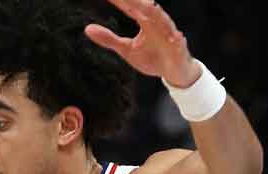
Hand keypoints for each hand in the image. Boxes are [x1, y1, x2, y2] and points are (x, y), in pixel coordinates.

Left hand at [85, 0, 201, 87]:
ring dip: (158, 15)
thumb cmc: (152, 57)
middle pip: (148, 9)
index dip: (120, 1)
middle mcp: (158, 24)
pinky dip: (177, 39)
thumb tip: (88, 28)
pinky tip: (176, 36)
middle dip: (137, 1)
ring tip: (148, 5)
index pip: (131, 7)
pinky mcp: (179, 49)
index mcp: (146, 21)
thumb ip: (108, 38)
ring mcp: (170, 35)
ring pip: (165, 22)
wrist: (173, 73)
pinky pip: (179, 44)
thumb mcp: (126, 49)